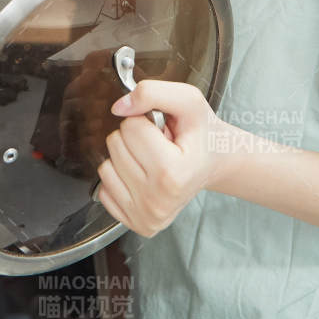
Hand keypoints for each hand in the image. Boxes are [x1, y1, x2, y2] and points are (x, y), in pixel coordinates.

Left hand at [95, 79, 228, 236]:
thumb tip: (118, 107)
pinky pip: (104, 191)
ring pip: (105, 168)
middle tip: (158, 145)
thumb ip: (152, 93)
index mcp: (173, 173)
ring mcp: (147, 217)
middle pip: (115, 146)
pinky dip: (120, 178)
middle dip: (134, 137)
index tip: (163, 131)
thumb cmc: (202, 133)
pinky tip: (143, 177)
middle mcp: (159, 201)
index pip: (130, 128)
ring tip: (151, 160)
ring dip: (125, 157)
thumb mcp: (188, 100)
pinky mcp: (138, 225)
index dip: (145, 121)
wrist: (214, 163)